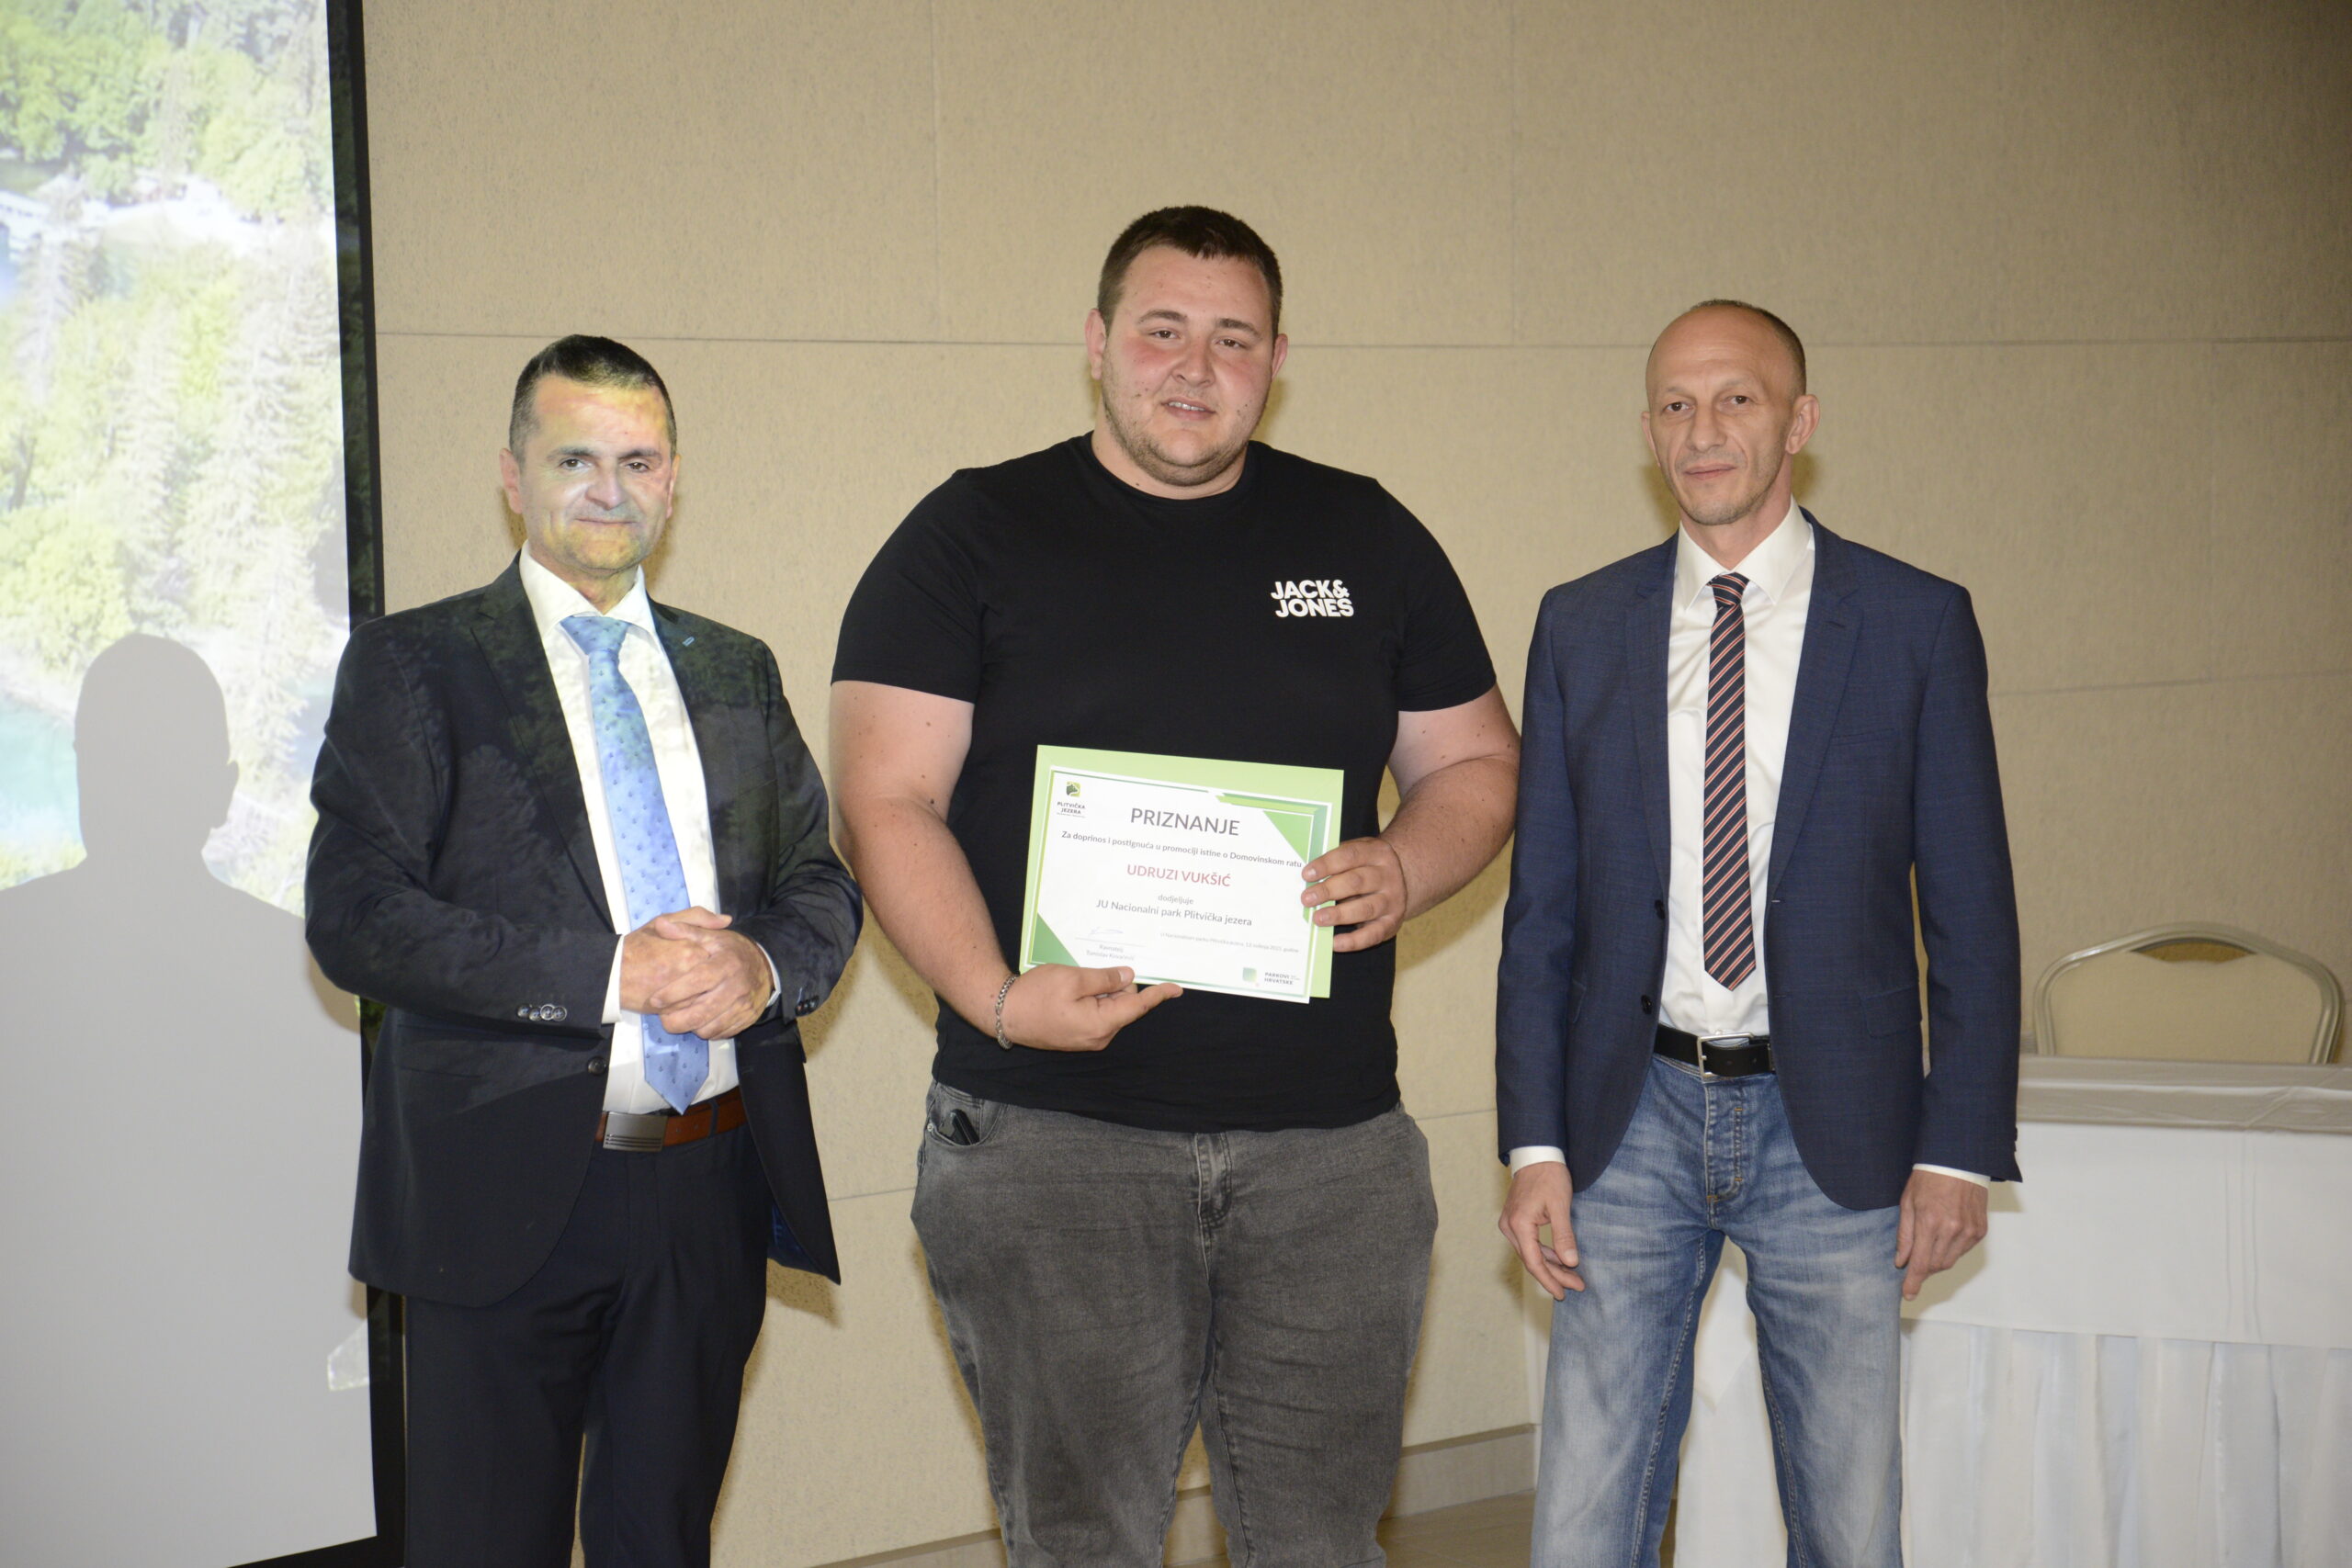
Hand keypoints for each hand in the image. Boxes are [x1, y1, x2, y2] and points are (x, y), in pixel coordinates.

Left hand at [621, 908, 774, 1039]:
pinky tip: (699, 1020)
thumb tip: (660, 925)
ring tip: (679, 1018)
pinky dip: (706, 1031)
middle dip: (676, 1020)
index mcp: (726, 963)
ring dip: (690, 1026)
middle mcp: (737, 986)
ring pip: (710, 1027)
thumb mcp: (711, 936)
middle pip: (702, 1011)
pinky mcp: (748, 1018)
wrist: (765, 964)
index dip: (674, 993)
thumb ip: (684, 930)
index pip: (698, 981)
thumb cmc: (730, 950)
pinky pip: (721, 1033)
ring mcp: (744, 1005)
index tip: (655, 1000)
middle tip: (662, 1018)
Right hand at [997, 964, 1181, 1051]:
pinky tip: (1071, 989)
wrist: (1004, 1014)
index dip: (1158, 995)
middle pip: (1123, 1004)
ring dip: (1100, 990)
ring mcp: (1087, 1038)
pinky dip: (1090, 998)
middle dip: (1115, 984)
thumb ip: (1105, 978)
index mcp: (1102, 1023)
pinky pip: (1095, 1013)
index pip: (1138, 1007)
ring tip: (1074, 981)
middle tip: (1089, 970)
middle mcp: (1099, 1036)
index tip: (1177, 988)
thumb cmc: (1036, 995)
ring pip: (1108, 1007)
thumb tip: (1128, 978)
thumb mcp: (1073, 978)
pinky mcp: (1077, 1035)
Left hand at [1301, 835, 1408, 951]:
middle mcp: (1388, 876)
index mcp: (1377, 853)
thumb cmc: (1368, 868)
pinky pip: (1372, 934)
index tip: (1306, 874)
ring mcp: (1392, 900)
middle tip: (1306, 899)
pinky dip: (1352, 941)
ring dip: (1339, 915)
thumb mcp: (1360, 855)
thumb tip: (1307, 877)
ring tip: (1317, 918)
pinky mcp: (1392, 923)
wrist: (1402, 882)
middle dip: (1329, 890)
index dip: (1327, 864)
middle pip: (1356, 882)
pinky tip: (1334, 942)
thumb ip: (1338, 861)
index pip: (1350, 855)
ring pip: (1365, 908)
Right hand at [1498, 1160, 1584, 1299]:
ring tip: (1573, 1277)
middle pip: (1532, 1260)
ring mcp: (1511, 1223)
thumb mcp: (1560, 1205)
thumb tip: (1570, 1263)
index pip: (1534, 1262)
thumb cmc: (1549, 1176)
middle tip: (1576, 1286)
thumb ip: (1563, 1236)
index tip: (1563, 1293)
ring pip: (1531, 1253)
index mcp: (1519, 1224)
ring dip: (1551, 1266)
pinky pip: (1530, 1244)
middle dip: (1554, 1275)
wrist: (1536, 1154)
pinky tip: (1560, 1259)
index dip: (1549, 1280)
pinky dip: (1545, 1253)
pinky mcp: (1516, 1220)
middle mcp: (1510, 1227)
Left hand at [1894, 1169, 1988, 1300]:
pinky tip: (1944, 1235)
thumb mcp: (1907, 1203)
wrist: (1958, 1162)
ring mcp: (1969, 1232)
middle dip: (1923, 1269)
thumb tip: (1901, 1261)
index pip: (1921, 1263)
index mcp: (1930, 1223)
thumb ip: (1904, 1235)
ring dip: (1936, 1260)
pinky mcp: (1980, 1230)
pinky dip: (1950, 1250)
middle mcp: (1952, 1230)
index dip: (1913, 1281)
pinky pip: (1962, 1250)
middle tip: (1913, 1263)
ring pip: (1950, 1261)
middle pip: (1935, 1265)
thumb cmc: (1928, 1178)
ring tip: (1928, 1243)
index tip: (1907, 1293)